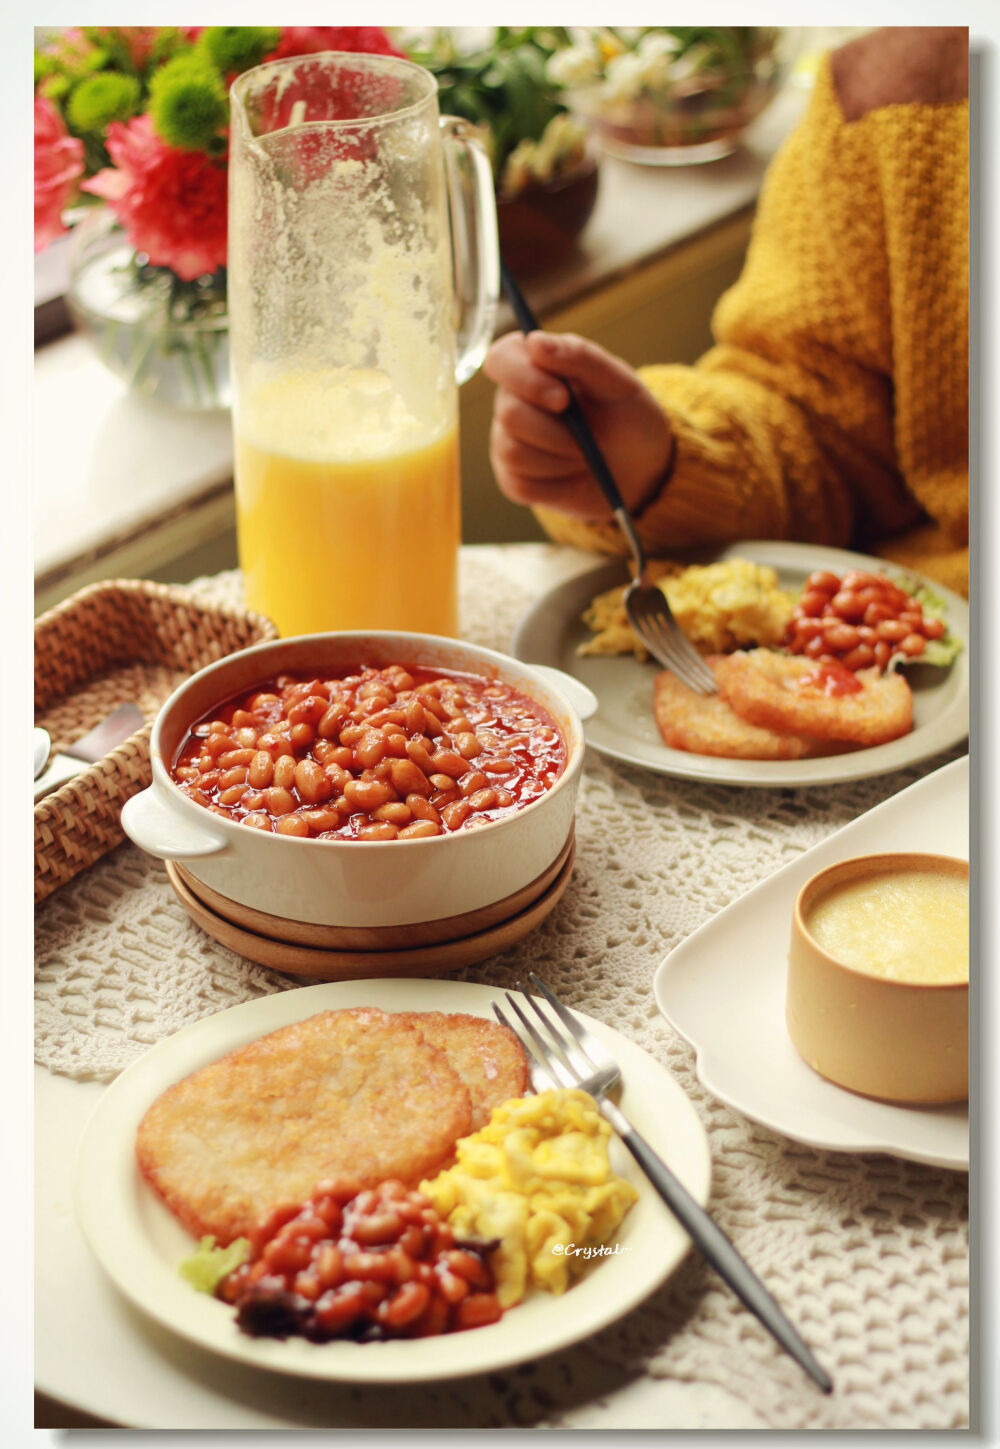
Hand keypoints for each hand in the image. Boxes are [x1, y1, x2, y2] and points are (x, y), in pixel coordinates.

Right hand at [484, 331, 673, 519]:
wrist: (641, 471)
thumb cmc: (628, 418)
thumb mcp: (619, 383)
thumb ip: (580, 357)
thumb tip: (534, 341)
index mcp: (533, 367)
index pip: (500, 359)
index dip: (524, 378)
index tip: (562, 398)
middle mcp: (511, 401)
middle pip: (509, 413)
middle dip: (556, 432)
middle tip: (589, 438)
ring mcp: (507, 442)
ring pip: (513, 452)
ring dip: (561, 460)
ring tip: (585, 455)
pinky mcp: (513, 480)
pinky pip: (522, 485)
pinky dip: (558, 485)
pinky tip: (575, 477)